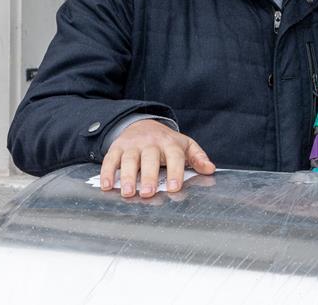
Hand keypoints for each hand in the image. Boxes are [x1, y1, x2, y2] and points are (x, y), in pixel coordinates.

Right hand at [99, 119, 215, 197]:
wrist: (143, 124)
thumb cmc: (166, 142)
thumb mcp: (185, 145)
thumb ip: (198, 157)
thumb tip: (211, 169)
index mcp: (170, 143)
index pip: (175, 156)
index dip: (176, 172)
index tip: (175, 188)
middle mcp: (150, 142)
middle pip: (149, 158)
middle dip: (148, 176)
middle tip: (148, 193)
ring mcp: (132, 144)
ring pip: (129, 159)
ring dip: (127, 176)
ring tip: (128, 193)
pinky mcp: (117, 147)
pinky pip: (110, 159)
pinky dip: (107, 172)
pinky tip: (106, 186)